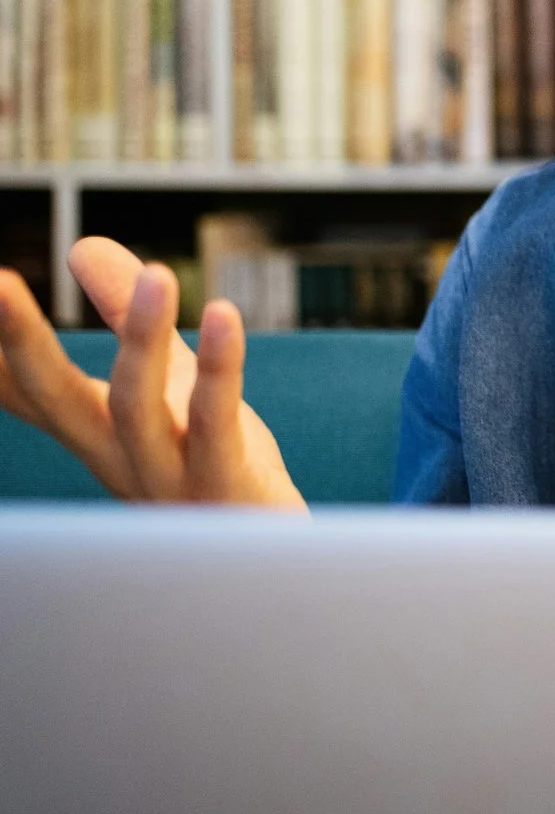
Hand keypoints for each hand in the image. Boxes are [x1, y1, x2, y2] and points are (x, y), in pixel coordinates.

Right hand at [0, 237, 302, 508]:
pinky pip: (215, 424)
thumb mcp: (165, 379)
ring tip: (158, 273)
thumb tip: (82, 244)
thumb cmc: (210, 467)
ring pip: (138, 407)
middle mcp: (117, 456)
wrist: (271, 568)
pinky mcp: (225, 486)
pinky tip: (224, 314)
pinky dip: (218, 368)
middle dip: (20, 341)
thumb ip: (125, 313)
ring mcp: (166, 477)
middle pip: (55, 396)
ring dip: (141, 338)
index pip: (25, 387)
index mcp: (93, 430)